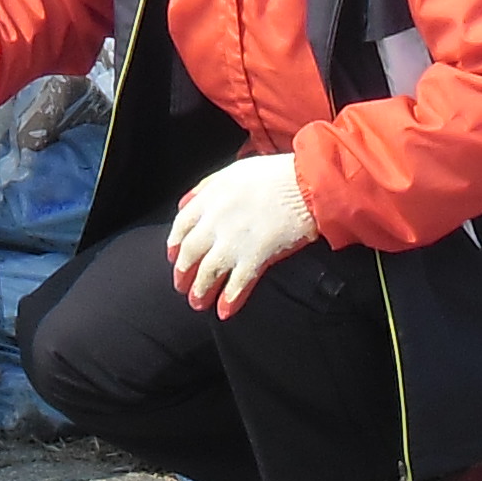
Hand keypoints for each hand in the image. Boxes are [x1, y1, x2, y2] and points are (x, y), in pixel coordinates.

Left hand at [167, 151, 319, 316]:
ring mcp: (235, 240)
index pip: (181, 225)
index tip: (174, 257)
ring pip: (209, 271)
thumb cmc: (275, 175)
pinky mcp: (257, 256)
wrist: (307, 183)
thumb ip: (206, 187)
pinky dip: (229, 299)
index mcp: (211, 197)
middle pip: (191, 252)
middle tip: (182, 287)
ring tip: (198, 303)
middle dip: (183, 273)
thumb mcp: (234, 170)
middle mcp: (217, 220)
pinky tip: (224, 310)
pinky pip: (238, 283)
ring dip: (201, 291)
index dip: (175, 245)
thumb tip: (186, 204)